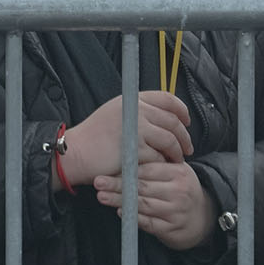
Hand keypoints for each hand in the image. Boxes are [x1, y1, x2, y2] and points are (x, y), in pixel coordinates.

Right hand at [59, 89, 191, 183]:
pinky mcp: (136, 149)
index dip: (181, 110)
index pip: (167, 98)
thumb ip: (135, 111)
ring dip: (177, 151)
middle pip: (172, 120)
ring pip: (170, 139)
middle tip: (187, 147)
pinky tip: (162, 166)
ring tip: (176, 159)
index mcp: (132, 99)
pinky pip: (159, 156)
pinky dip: (163, 162)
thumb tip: (161, 117)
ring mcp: (136, 129)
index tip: (186, 121)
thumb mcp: (114, 112)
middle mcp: (136, 110)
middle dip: (184, 135)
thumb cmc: (93, 137)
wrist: (76, 152)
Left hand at [95, 154, 215, 249]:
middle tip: (98, 182)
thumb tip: (125, 153)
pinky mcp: (172, 228)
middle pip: (143, 187)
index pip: (149, 169)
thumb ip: (156, 164)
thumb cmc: (181, 189)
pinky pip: (148, 223)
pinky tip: (121, 213)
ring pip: (143, 205)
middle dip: (118, 185)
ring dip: (120, 201)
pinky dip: (133, 218)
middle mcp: (179, 191)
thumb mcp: (175, 173)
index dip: (127, 169)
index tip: (107, 167)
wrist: (203, 216)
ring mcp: (176, 211)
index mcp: (179, 173)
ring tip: (102, 196)